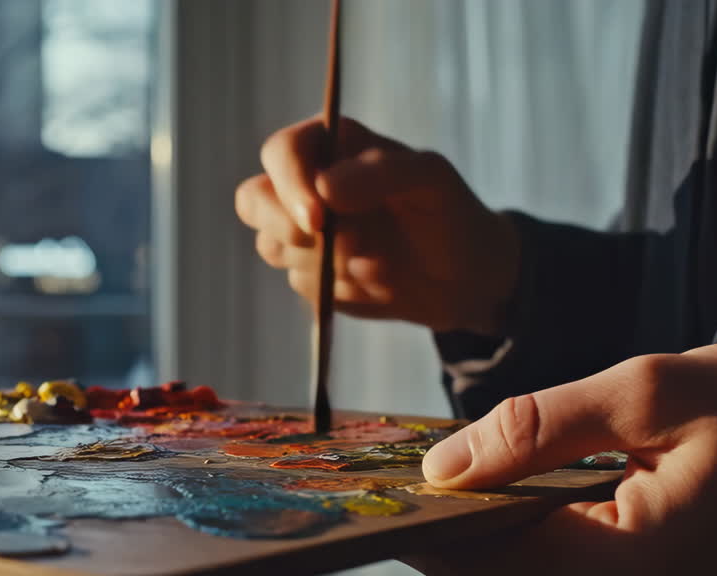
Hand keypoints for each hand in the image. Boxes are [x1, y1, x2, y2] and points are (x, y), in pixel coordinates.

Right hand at [235, 116, 519, 334]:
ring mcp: (302, 232)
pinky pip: (300, 284)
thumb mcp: (431, 179)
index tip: (319, 218)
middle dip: (291, 229)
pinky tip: (374, 281)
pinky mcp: (308, 273)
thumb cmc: (448, 213)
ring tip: (377, 262)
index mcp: (330, 147)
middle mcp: (306, 185)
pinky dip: (337, 288)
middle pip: (254, 200)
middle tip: (349, 245)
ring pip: (273, 246)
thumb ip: (382, 173)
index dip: (290, 183)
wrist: (463, 278)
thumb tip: (324, 189)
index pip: (281, 152)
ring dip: (324, 263)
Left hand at [404, 340, 716, 575]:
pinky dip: (540, 513)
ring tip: (482, 444)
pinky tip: (538, 466)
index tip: (371, 473)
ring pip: (525, 557)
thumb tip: (442, 466)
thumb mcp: (655, 392)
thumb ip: (538, 429)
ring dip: (498, 504)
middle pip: (492, 559)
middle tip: (414, 442)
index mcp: (626, 565)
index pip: (473, 554)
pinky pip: (566, 556)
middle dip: (453, 502)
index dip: (415, 513)